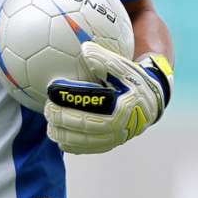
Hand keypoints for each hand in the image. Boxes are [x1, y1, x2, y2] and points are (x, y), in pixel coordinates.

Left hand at [44, 42, 173, 154]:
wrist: (150, 101)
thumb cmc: (133, 80)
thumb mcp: (124, 67)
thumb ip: (105, 59)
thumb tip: (85, 49)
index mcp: (124, 107)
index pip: (93, 106)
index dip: (70, 101)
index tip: (52, 94)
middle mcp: (122, 126)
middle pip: (87, 127)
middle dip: (63, 120)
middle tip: (47, 110)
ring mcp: (117, 138)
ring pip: (87, 142)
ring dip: (65, 136)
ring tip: (49, 126)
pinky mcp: (112, 144)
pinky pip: (91, 148)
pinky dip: (74, 146)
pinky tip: (59, 139)